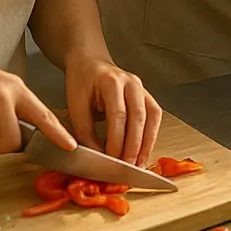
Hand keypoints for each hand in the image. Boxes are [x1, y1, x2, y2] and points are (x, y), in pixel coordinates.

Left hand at [64, 53, 161, 167]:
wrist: (90, 62)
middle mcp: (132, 83)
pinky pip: (154, 116)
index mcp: (112, 82)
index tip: (110, 161)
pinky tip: (144, 151)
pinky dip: (151, 135)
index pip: (118, 115)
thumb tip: (97, 156)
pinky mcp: (146, 95)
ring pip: (152, 117)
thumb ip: (85, 131)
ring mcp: (142, 88)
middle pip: (139, 117)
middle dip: (134, 146)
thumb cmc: (82, 82)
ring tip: (139, 165)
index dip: (116, 141)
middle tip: (127, 168)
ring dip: (147, 143)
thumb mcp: (75, 105)